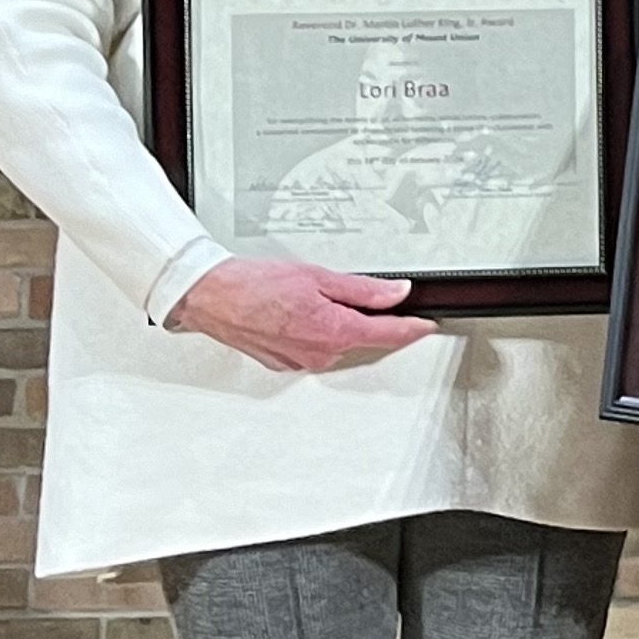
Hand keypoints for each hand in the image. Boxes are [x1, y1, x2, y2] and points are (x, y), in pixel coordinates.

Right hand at [165, 257, 432, 372]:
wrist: (210, 297)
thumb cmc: (254, 285)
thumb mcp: (318, 276)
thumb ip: (364, 289)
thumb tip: (397, 293)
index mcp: (334, 332)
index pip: (388, 334)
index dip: (412, 329)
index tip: (427, 325)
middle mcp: (320, 354)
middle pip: (362, 337)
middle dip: (365, 317)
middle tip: (347, 291)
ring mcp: (301, 362)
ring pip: (337, 343)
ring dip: (336, 324)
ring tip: (309, 297)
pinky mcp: (284, 362)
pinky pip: (313, 347)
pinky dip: (315, 331)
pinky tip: (297, 313)